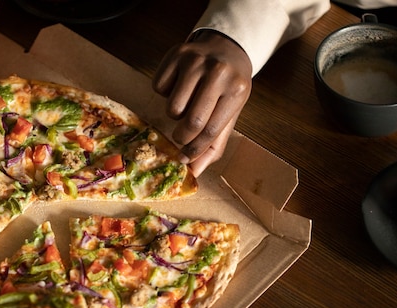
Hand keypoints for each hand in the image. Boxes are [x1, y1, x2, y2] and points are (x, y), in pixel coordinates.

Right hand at [153, 30, 251, 175]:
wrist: (227, 47)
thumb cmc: (228, 86)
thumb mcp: (230, 112)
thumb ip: (214, 143)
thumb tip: (194, 171)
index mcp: (236, 90)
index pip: (211, 130)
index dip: (195, 150)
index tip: (184, 159)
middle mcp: (218, 72)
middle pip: (192, 121)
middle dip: (182, 137)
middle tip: (182, 136)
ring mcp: (195, 60)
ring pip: (172, 107)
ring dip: (175, 114)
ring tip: (186, 105)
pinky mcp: (176, 54)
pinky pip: (159, 88)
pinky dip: (165, 93)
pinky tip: (178, 86)